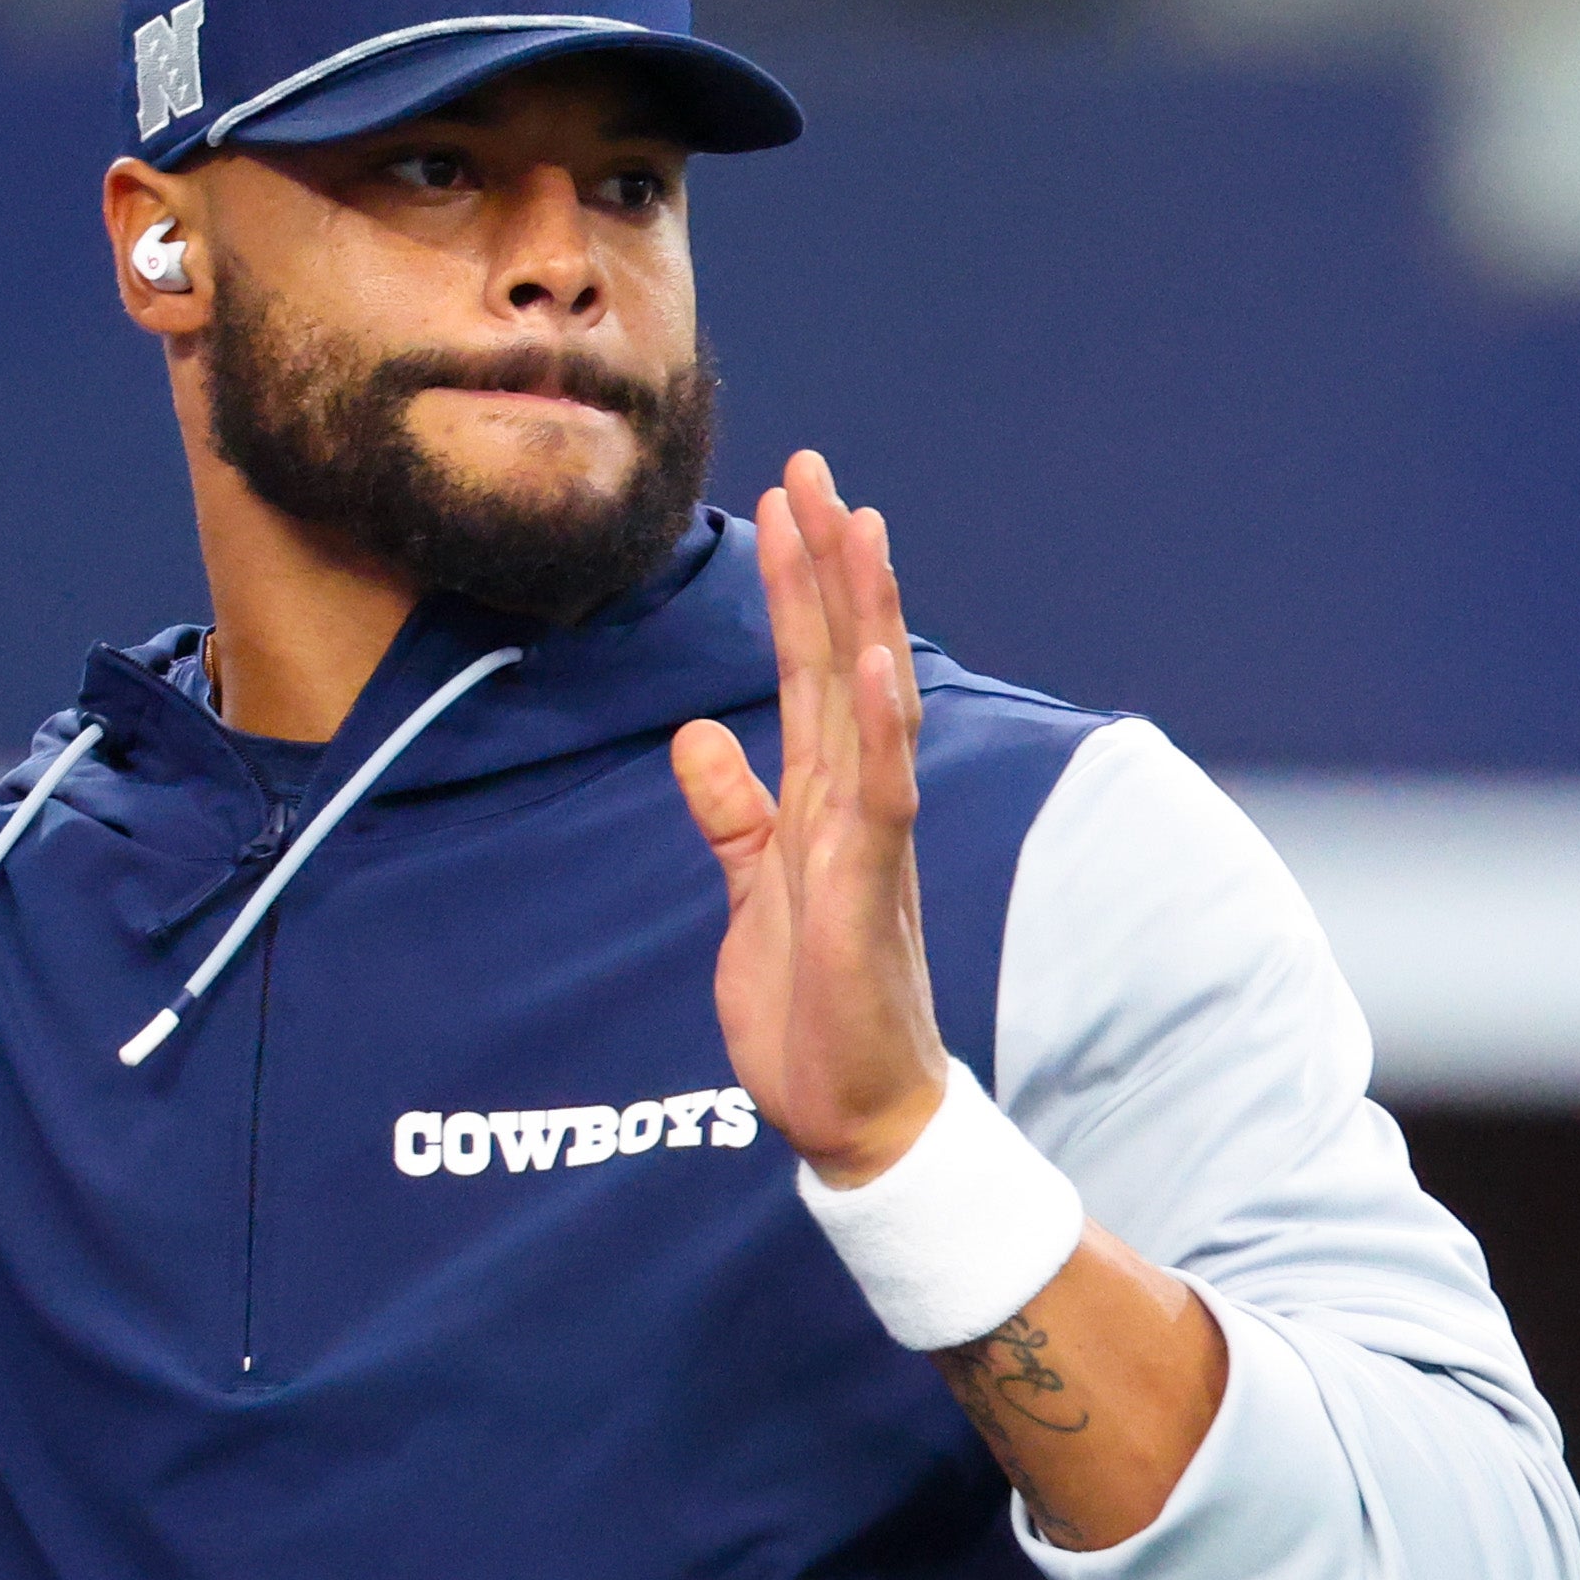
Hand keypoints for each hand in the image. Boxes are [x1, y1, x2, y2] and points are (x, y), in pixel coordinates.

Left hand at [670, 452, 946, 1185]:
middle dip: (822, 563)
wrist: (854, 1112)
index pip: (809, 669)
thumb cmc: (811, 1007)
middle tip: (811, 466)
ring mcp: (867, 839)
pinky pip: (880, 795)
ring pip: (869, 702)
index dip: (794, 586)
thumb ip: (729, 812)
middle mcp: (852, 800)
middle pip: (840, 659)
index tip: (783, 503)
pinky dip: (884, 728)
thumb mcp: (748, 890)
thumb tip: (696, 734)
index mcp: (820, 797)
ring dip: (862, 614)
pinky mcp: (869, 889)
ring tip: (854, 523)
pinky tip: (879, 665)